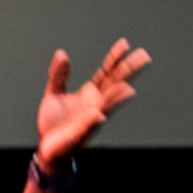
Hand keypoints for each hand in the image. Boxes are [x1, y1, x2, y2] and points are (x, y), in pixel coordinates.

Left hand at [35, 39, 149, 164]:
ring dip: (117, 98)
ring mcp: (90, 119)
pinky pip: (88, 126)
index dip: (114, 59)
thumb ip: (58, 74)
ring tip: (127, 89)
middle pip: (115, 85)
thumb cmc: (54, 122)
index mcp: (90, 94)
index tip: (124, 44)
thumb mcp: (53, 92)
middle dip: (128, 72)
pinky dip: (94, 120)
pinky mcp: (80, 134)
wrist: (48, 148)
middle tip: (144, 58)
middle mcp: (95, 104)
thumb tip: (62, 54)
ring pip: (107, 106)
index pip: (106, 73)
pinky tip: (99, 114)